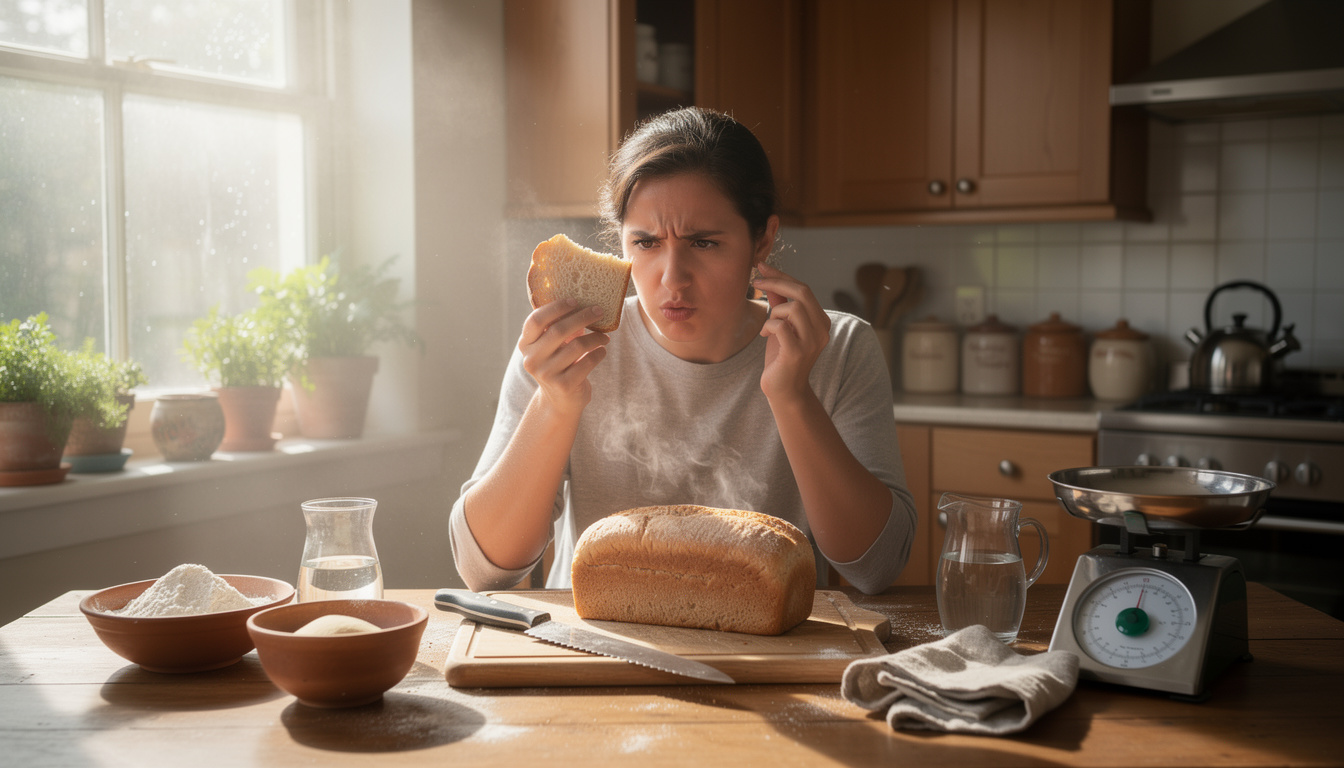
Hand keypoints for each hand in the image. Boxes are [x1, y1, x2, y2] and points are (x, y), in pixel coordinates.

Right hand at [518, 299, 609, 416]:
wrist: (560, 402)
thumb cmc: (559, 364)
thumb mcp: (551, 346)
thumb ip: (557, 327)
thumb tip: (582, 301)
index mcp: (526, 345)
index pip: (536, 320)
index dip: (556, 308)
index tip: (575, 300)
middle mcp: (532, 359)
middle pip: (559, 331)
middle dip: (582, 317)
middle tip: (599, 311)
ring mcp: (546, 374)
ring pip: (576, 346)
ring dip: (595, 338)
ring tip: (604, 337)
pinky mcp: (563, 386)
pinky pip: (587, 362)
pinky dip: (598, 353)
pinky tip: (602, 351)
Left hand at [753, 262, 830, 402]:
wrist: (784, 390)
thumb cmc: (782, 357)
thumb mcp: (781, 327)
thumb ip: (779, 304)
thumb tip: (769, 279)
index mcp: (821, 320)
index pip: (804, 289)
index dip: (782, 276)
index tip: (762, 267)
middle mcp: (822, 329)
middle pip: (802, 292)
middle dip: (776, 282)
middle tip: (755, 282)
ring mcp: (812, 341)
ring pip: (793, 308)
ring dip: (774, 312)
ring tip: (768, 326)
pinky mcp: (797, 353)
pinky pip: (780, 326)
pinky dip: (768, 326)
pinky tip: (765, 336)